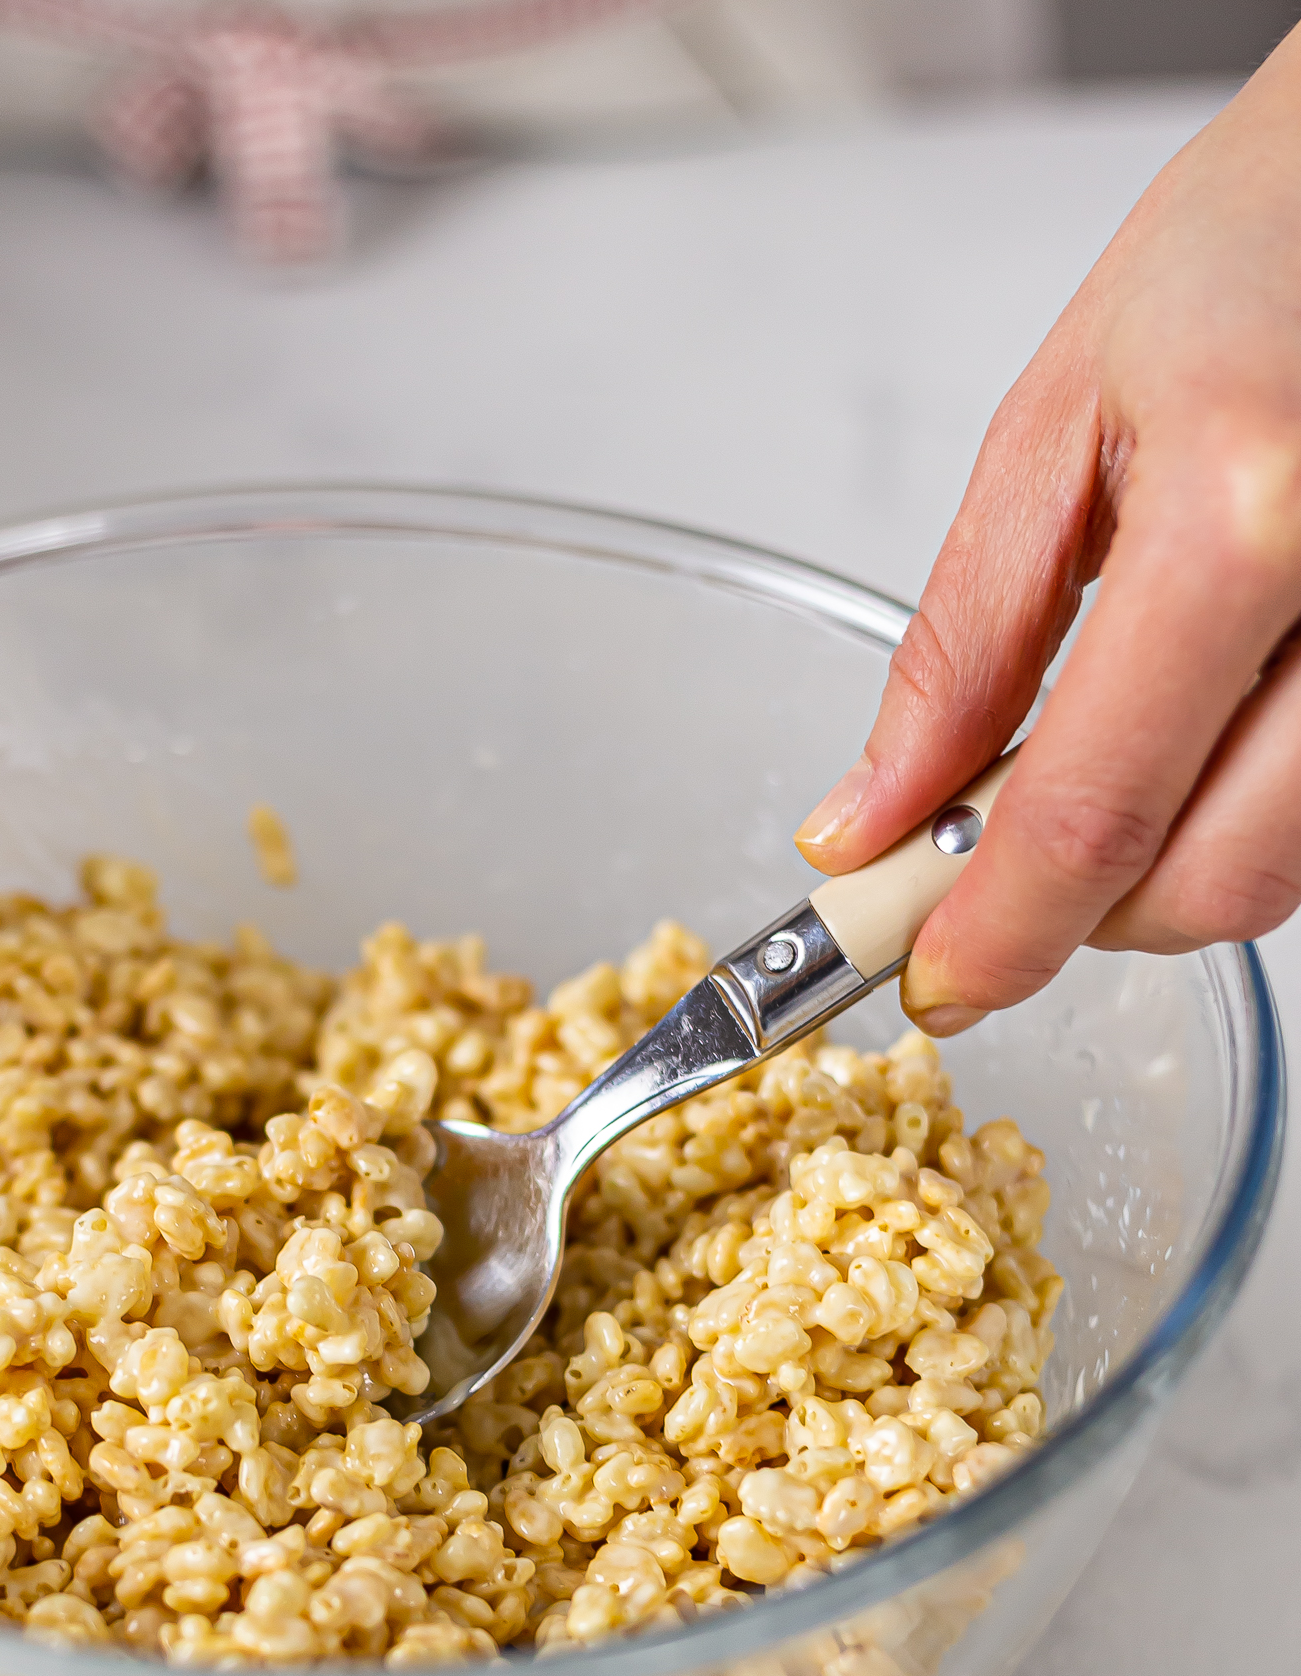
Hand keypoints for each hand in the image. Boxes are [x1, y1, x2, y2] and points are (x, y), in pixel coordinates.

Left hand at [795, 29, 1300, 1035]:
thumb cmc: (1263, 239)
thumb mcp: (1059, 421)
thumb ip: (960, 645)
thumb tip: (869, 818)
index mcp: (1248, 516)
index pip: (1093, 815)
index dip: (994, 934)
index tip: (929, 981)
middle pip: (1212, 883)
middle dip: (1082, 918)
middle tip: (991, 875)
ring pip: (1283, 868)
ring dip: (1162, 870)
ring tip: (1095, 767)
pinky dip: (1239, 812)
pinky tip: (1195, 731)